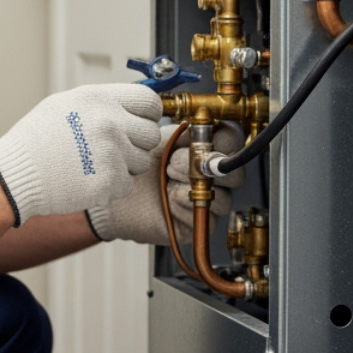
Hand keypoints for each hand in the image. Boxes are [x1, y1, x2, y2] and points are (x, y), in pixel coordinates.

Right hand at [0, 85, 162, 225]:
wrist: (16, 173)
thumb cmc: (37, 140)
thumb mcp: (67, 104)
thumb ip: (103, 103)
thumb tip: (131, 106)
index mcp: (100, 99)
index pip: (149, 101)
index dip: (147, 114)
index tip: (140, 122)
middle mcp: (110, 123)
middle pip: (150, 133)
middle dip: (136, 142)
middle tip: (113, 148)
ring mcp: (112, 153)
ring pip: (141, 161)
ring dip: (125, 165)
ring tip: (95, 163)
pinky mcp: (110, 182)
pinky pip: (127, 184)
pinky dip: (112, 186)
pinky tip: (90, 178)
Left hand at [87, 122, 246, 245]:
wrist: (117, 193)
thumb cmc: (138, 164)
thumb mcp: (161, 139)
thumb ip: (187, 132)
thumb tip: (208, 128)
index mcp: (209, 149)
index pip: (234, 142)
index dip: (223, 142)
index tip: (202, 141)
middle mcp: (214, 177)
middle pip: (235, 175)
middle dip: (203, 167)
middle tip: (173, 163)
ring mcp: (210, 201)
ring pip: (223, 199)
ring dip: (190, 188)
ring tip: (167, 181)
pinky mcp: (199, 224)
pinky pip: (206, 217)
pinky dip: (182, 207)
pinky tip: (167, 201)